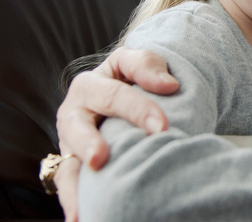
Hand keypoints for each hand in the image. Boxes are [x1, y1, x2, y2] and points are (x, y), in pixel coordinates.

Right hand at [55, 47, 177, 220]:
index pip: (115, 96)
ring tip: (84, 199)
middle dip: (90, 143)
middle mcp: (75, 113)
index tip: (163, 126)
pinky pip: (69, 183)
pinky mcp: (73, 164)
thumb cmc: (136, 76)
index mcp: (91, 85)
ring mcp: (71, 142)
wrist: (128, 90)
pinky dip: (73, 200)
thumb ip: (149, 66)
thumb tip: (168, 84)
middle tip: (102, 158)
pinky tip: (81, 217)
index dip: (139, 110)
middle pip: (80, 128)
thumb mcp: (141, 61)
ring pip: (67, 161)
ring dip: (74, 181)